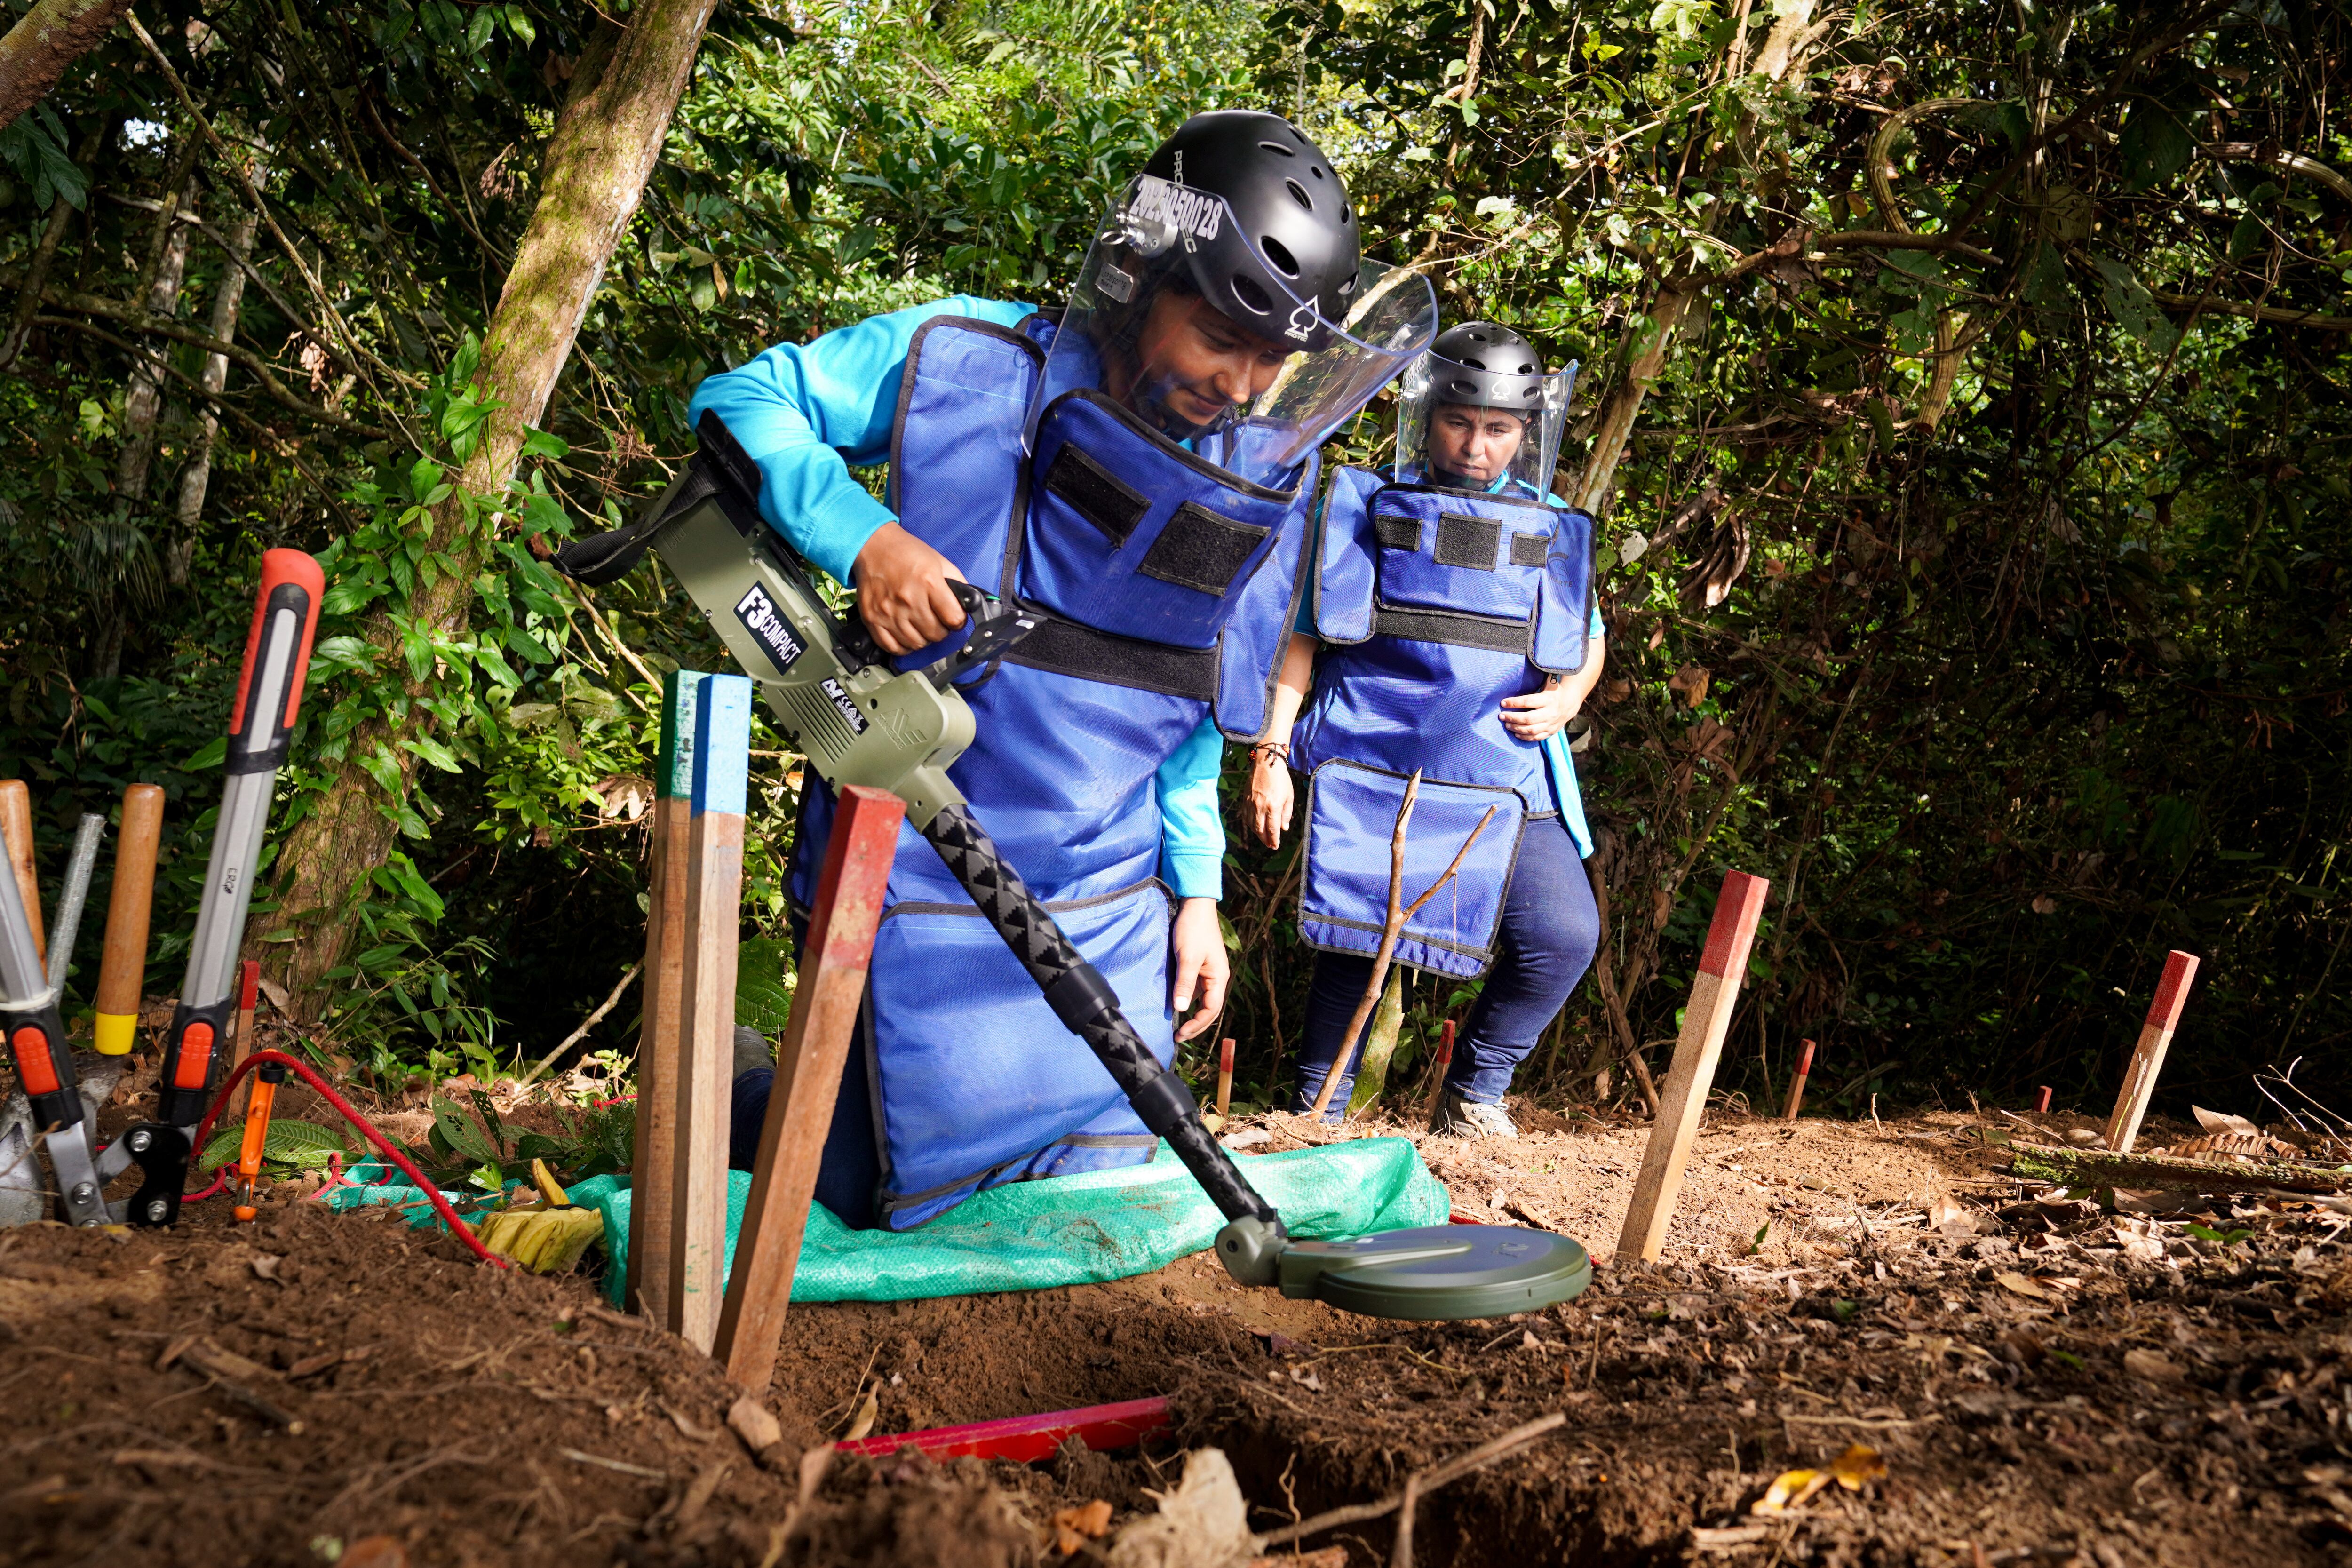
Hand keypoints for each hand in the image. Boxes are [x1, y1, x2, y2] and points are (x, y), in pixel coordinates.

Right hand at [852, 522, 966, 654]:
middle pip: (935, 634)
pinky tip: (906, 635)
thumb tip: (968, 605)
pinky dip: (903, 646)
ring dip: (923, 638)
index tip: (954, 617)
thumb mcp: (940, 561)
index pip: (954, 619)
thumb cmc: (907, 553)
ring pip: (916, 644)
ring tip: (921, 626)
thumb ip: (957, 584)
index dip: (958, 620)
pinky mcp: (872, 619)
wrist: (873, 546)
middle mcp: (908, 599)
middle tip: (936, 620)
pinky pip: (893, 647)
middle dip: (941, 630)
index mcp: (928, 582)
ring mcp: (888, 611)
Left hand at [1169, 897, 1229, 1042]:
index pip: (1211, 1010)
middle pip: (1209, 1010)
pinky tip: (1177, 1005)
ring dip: (1193, 1016)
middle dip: (1196, 1026)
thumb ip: (1184, 983)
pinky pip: (1196, 990)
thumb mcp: (1187, 957)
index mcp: (1218, 978)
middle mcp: (1217, 978)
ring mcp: (1209, 973)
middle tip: (1178, 1037)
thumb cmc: (1192, 929)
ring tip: (1178, 1027)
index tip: (1180, 1034)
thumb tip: (1180, 1009)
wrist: (1195, 905)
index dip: (1196, 1025)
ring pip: (1203, 1001)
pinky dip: (1189, 1001)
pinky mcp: (1200, 967)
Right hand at [1248, 749, 1293, 849]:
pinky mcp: (1245, 800)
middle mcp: (1260, 807)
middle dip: (1265, 840)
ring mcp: (1251, 804)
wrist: (1266, 764)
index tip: (1275, 846)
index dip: (1274, 840)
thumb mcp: (1289, 796)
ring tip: (1263, 837)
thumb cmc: (1281, 779)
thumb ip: (1286, 813)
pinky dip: (1250, 824)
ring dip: (1258, 833)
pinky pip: (1246, 816)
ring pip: (1252, 825)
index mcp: (1273, 807)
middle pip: (1260, 830)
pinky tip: (1255, 826)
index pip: (1272, 829)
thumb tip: (1283, 828)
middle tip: (1270, 845)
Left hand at [1500, 682, 1577, 741]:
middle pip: (1528, 718)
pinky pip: (1536, 737)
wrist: (1570, 703)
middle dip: (1513, 718)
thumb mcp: (1549, 682)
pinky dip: (1525, 737)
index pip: (1528, 702)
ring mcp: (1551, 724)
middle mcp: (1550, 712)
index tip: (1503, 702)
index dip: (1514, 703)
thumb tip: (1528, 666)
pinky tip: (1516, 734)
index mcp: (1548, 699)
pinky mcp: (1551, 731)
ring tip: (1507, 724)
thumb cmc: (1554, 690)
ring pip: (1531, 730)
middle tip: (1501, 716)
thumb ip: (1538, 678)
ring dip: (1516, 728)